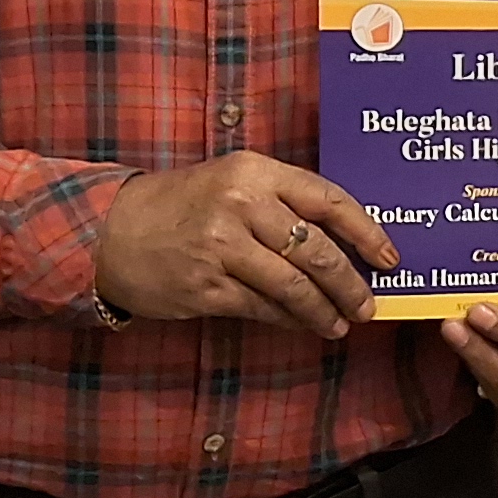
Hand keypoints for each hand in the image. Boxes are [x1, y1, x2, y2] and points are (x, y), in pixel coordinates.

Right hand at [93, 153, 395, 335]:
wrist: (108, 231)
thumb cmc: (180, 205)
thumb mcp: (230, 181)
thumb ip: (281, 201)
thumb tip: (343, 241)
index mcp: (254, 172)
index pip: (328, 200)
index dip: (366, 232)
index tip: (389, 256)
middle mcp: (240, 205)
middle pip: (316, 251)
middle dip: (350, 283)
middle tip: (367, 304)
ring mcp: (222, 248)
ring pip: (293, 286)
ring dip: (324, 310)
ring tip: (340, 324)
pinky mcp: (206, 287)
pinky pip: (263, 308)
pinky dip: (289, 320)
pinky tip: (303, 325)